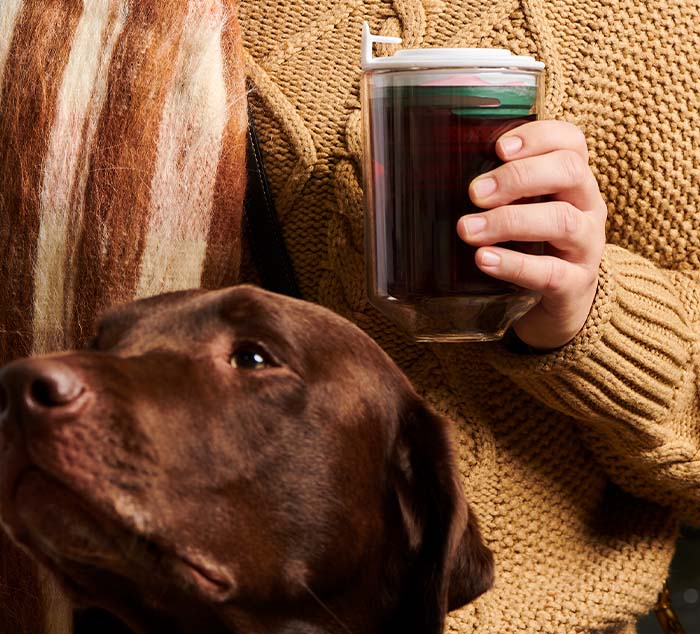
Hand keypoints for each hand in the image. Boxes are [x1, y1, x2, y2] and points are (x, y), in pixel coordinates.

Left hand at [456, 120, 606, 349]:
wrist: (563, 303)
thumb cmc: (536, 246)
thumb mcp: (525, 210)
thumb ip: (499, 191)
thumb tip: (435, 174)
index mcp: (575, 181)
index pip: (571, 142)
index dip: (539, 137)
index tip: (499, 148)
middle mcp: (588, 207)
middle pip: (569, 171)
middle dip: (518, 176)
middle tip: (475, 192)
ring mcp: (587, 246)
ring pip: (562, 221)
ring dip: (509, 221)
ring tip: (468, 229)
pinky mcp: (575, 284)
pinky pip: (550, 272)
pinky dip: (514, 264)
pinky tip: (484, 259)